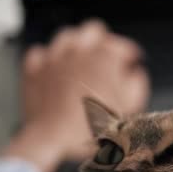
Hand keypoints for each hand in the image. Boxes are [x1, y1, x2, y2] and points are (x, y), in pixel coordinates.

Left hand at [4, 20, 148, 171]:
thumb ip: (138, 84)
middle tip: (107, 58)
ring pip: (67, 36)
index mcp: (105, 58)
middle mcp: (79, 51)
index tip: (132, 64)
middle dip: (104, 42)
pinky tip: (57, 70)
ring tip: (83, 60)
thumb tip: (135, 73)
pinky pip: (41, 52)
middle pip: (94, 31)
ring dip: (77, 45)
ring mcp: (54, 58)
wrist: (53, 140)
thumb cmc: (91, 127)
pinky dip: (50, 58)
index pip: (124, 46)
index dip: (130, 56)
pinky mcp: (35, 69)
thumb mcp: (129, 108)